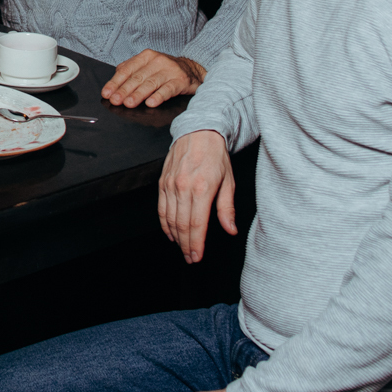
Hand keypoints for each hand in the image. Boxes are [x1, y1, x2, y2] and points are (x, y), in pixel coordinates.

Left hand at [102, 50, 204, 107]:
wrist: (193, 69)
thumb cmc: (166, 70)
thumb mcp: (148, 65)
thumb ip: (131, 70)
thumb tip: (114, 80)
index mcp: (146, 56)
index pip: (127, 70)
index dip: (115, 82)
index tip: (107, 93)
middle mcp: (157, 61)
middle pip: (137, 77)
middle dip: (124, 90)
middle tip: (115, 100)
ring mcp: (169, 70)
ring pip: (150, 83)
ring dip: (138, 94)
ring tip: (129, 103)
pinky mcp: (181, 80)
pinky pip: (168, 89)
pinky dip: (158, 96)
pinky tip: (151, 103)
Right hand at [159, 130, 235, 263]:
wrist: (198, 133)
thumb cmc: (216, 156)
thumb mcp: (229, 181)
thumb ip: (227, 208)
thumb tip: (230, 230)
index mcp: (202, 188)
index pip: (196, 224)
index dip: (196, 244)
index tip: (197, 257)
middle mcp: (183, 187)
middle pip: (181, 225)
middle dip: (186, 245)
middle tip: (190, 258)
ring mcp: (170, 184)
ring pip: (169, 218)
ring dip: (175, 237)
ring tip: (182, 248)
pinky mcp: (162, 182)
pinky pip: (161, 208)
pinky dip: (164, 223)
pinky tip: (170, 233)